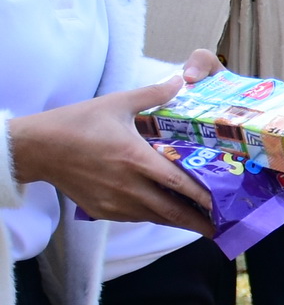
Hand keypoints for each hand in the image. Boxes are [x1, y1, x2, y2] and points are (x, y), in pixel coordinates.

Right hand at [8, 74, 214, 232]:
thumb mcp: (116, 104)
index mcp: (135, 159)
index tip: (226, 204)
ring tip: (204, 223)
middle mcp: (128, 186)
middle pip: (172, 210)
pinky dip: (156, 217)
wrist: (37, 148)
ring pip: (156, 217)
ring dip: (179, 221)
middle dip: (200, 220)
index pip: (179, 183)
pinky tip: (169, 214)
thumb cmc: (76, 123)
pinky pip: (136, 218)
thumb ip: (152, 94)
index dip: (205, 197)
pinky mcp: (102, 210)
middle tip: (224, 224)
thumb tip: (181, 80)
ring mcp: (114, 202)